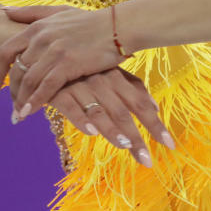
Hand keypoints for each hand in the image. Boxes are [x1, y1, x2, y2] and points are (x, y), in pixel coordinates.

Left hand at [0, 4, 129, 121]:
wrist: (117, 27)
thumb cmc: (90, 22)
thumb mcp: (58, 12)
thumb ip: (30, 13)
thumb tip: (3, 12)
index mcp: (36, 28)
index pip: (4, 52)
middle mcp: (40, 39)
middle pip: (16, 70)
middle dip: (10, 92)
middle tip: (10, 108)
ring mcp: (53, 51)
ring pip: (28, 81)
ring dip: (21, 101)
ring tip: (19, 116)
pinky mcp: (68, 64)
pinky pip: (46, 87)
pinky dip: (35, 101)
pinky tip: (29, 113)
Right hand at [44, 66, 175, 167]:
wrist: (40, 50)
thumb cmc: (80, 64)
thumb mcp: (108, 71)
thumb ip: (132, 88)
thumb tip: (155, 108)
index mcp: (115, 76)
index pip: (140, 104)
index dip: (155, 125)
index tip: (170, 145)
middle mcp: (100, 80)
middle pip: (124, 113)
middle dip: (137, 138)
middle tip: (148, 161)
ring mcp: (79, 85)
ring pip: (100, 111)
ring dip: (113, 131)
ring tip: (126, 147)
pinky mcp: (57, 91)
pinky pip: (71, 107)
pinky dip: (82, 120)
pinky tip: (92, 133)